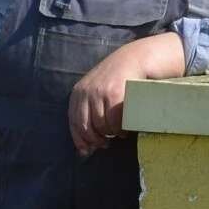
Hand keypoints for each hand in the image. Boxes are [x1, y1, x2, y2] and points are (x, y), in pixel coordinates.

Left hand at [67, 33, 184, 153]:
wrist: (134, 59)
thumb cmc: (116, 79)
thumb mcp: (96, 91)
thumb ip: (88, 112)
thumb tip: (83, 149)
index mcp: (78, 93)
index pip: (74, 123)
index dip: (80, 140)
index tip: (88, 150)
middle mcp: (85, 92)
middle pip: (86, 128)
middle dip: (96, 139)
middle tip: (106, 142)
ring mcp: (99, 93)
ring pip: (102, 126)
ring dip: (111, 133)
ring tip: (118, 131)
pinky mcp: (113, 95)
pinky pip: (114, 121)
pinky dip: (120, 129)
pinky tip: (125, 128)